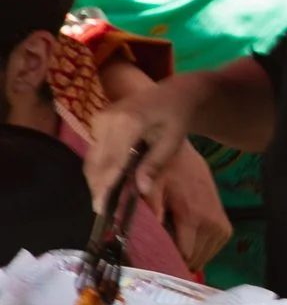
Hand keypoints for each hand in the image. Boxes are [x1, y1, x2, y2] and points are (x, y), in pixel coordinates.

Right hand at [81, 82, 195, 212]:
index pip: (112, 161)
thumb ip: (154, 165)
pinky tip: (106, 183)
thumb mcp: (171, 143)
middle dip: (97, 187)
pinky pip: (94, 149)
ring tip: (102, 201)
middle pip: (96, 161)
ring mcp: (100, 118)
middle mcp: (108, 119)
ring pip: (91, 157)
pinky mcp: (97, 121)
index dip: (104, 186)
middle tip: (101, 211)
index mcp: (129, 123)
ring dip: (95, 179)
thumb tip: (140, 190)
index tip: (100, 208)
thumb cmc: (176, 119)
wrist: (173, 94)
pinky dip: (98, 167)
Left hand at [154, 140, 231, 271]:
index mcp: (194, 216)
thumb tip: (144, 238)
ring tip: (172, 245)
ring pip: (205, 257)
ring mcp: (221, 225)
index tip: (153, 261)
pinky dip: (199, 249)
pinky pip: (213, 249)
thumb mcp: (151, 188)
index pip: (184, 255)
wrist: (182, 156)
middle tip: (159, 253)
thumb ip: (150, 211)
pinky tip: (186, 241)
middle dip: (176, 259)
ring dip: (188, 255)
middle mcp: (213, 224)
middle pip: (195, 259)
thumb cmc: (163, 171)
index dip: (167, 260)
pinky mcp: (225, 225)